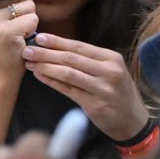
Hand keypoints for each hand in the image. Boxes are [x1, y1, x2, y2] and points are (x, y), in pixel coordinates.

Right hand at [0, 0, 37, 80]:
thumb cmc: (2, 44)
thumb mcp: (3, 16)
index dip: (16, 1)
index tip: (5, 18)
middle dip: (24, 9)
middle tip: (13, 27)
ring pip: (29, 6)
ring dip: (29, 21)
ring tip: (16, 34)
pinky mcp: (5, 31)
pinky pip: (32, 19)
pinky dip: (31, 30)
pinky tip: (20, 40)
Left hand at [21, 32, 150, 141]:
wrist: (132, 121)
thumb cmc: (116, 92)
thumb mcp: (109, 72)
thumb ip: (87, 61)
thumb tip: (55, 49)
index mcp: (112, 59)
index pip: (80, 46)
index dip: (57, 41)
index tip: (39, 37)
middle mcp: (109, 71)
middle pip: (71, 59)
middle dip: (46, 53)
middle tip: (27, 50)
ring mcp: (103, 89)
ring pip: (68, 73)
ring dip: (45, 67)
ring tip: (29, 63)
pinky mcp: (95, 105)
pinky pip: (68, 90)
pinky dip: (51, 82)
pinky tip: (39, 76)